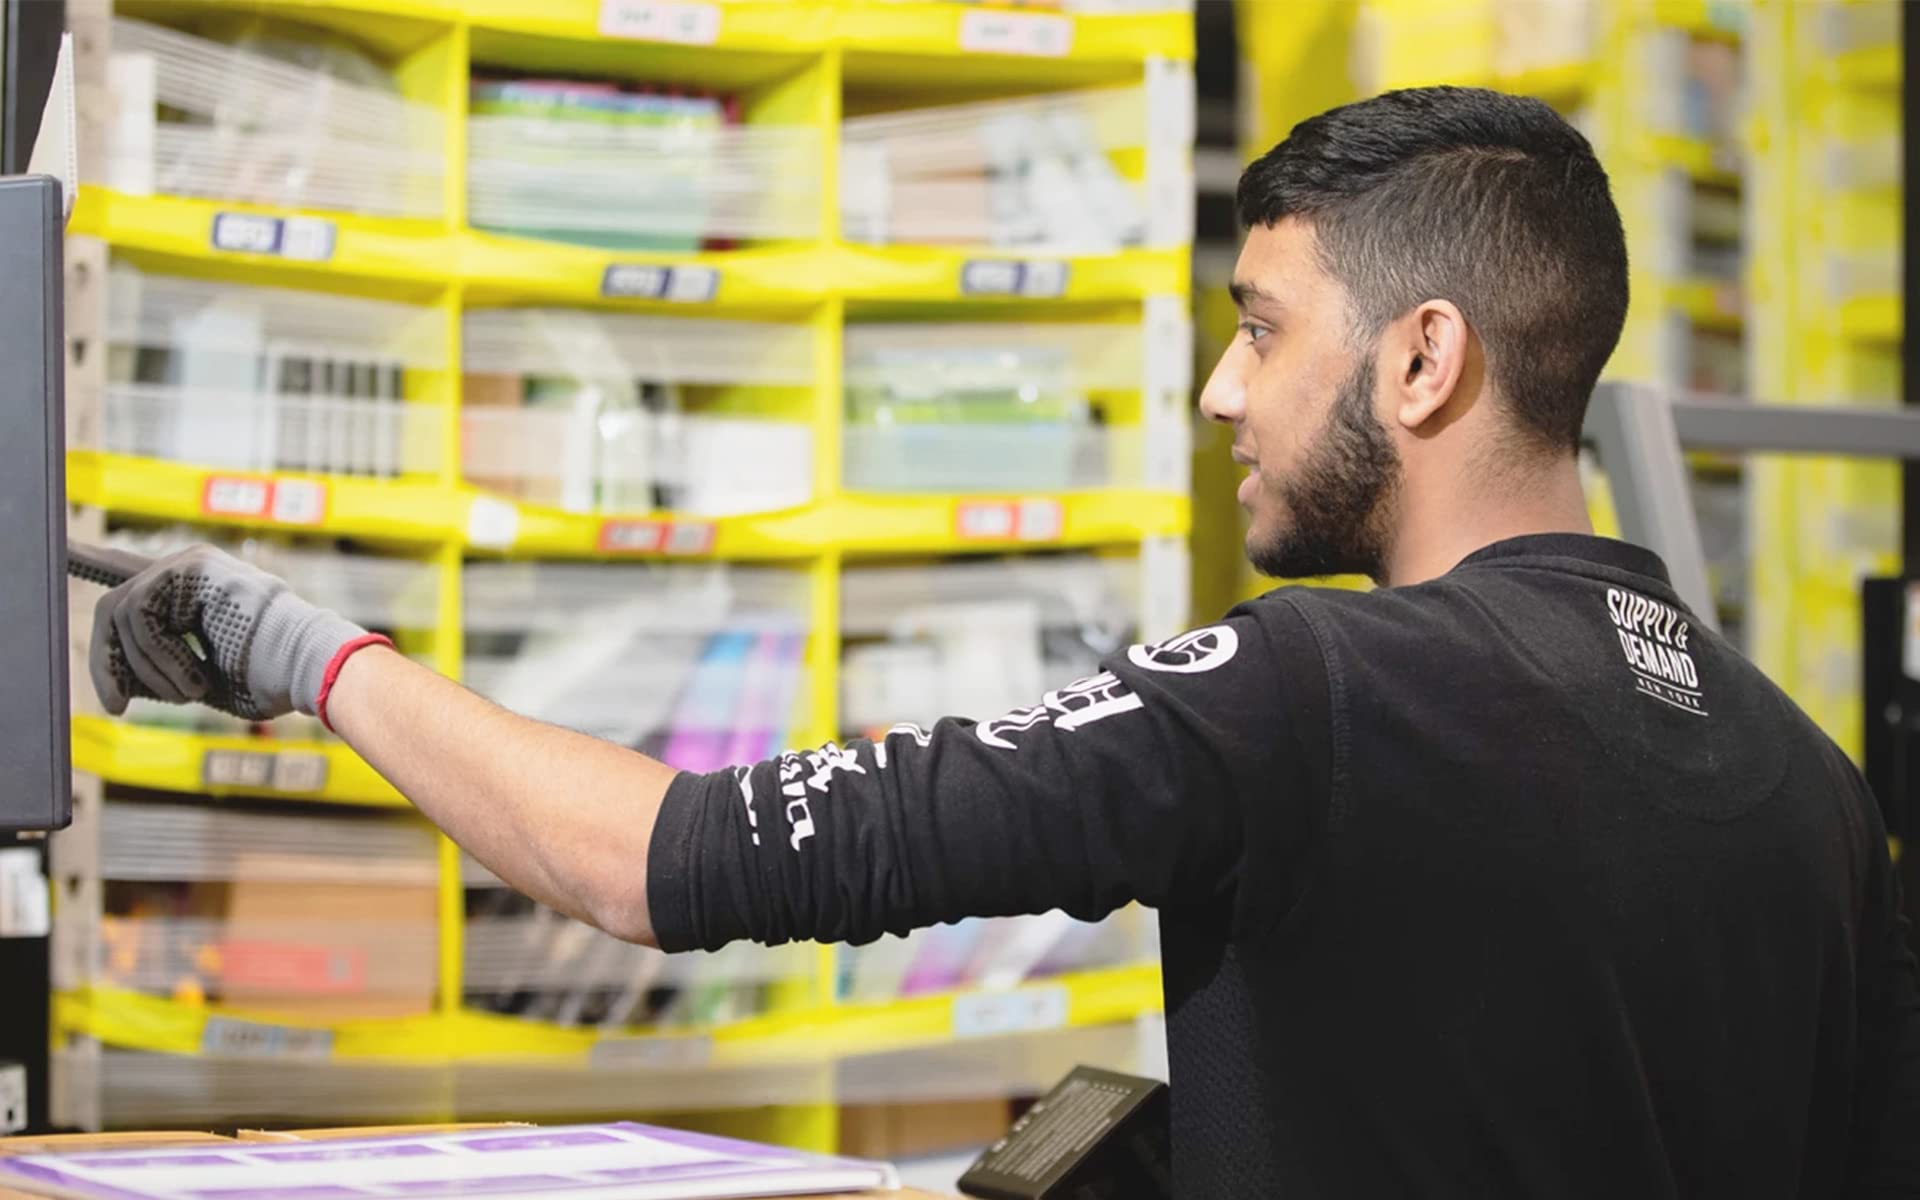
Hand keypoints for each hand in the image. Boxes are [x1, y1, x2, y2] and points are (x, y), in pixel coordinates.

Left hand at [89, 545, 368, 721]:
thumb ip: (162, 666)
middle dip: (109, 662)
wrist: (309, 668)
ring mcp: (189, 563)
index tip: (65, 550)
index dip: (95, 561)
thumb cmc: (269, 680)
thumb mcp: (201, 677)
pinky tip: (195, 676)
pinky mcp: (188, 568)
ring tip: (190, 691)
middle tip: (117, 705)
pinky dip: (159, 657)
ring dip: (148, 668)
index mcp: (197, 591)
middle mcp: (189, 568)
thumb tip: (119, 683)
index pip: (133, 575)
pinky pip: (137, 614)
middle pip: (116, 606)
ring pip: (121, 613)